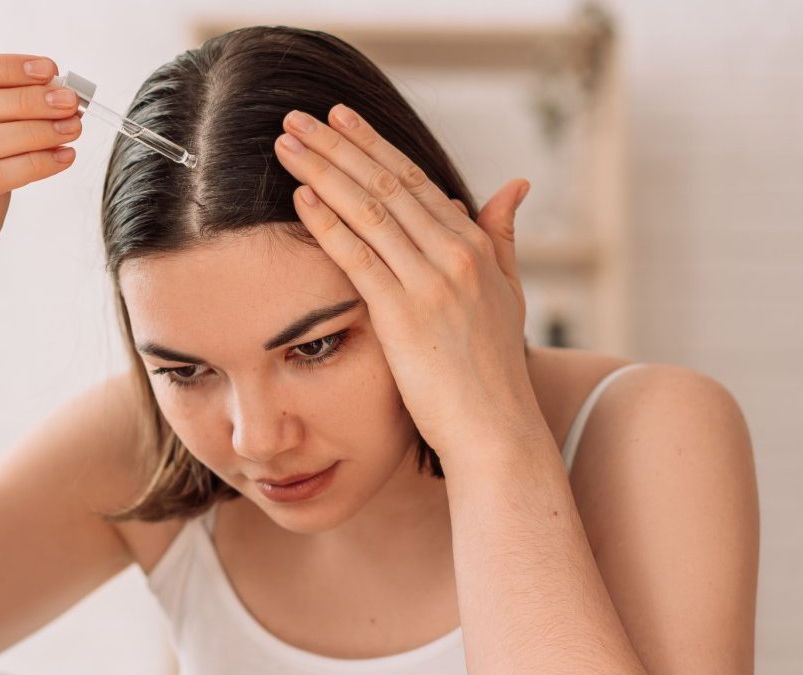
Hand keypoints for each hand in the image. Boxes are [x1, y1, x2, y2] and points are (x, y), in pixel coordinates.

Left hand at [273, 104, 540, 459]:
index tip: (340, 120)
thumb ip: (503, 236)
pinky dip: (329, 222)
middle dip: (338, 146)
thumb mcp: (508, 294)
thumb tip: (515, 184)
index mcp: (475, 246)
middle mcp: (455, 255)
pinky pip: (359, 257)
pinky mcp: (404, 315)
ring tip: (287, 143)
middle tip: (298, 117)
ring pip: (370, 210)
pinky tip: (302, 196)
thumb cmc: (494, 370)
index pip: (415, 181)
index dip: (374, 145)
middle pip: (387, 184)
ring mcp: (431, 283)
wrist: (495, 428)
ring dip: (324, 170)